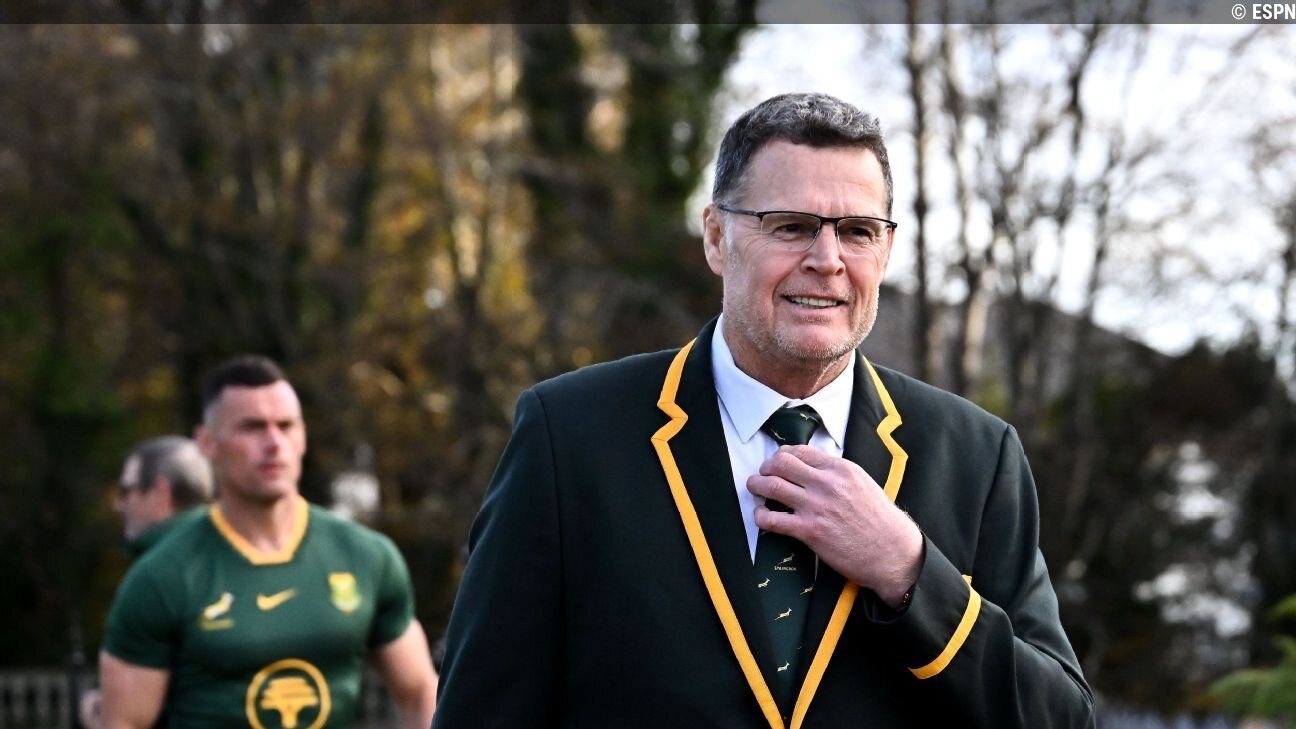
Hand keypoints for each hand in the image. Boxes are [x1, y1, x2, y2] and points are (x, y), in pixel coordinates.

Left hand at [747, 445, 922, 607]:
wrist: (893, 553)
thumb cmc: (881, 521)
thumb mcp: (863, 484)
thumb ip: (837, 474)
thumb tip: (813, 469)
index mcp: (841, 469)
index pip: (800, 451)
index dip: (782, 455)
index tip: (777, 462)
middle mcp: (827, 484)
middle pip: (781, 463)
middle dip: (766, 467)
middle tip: (763, 475)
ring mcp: (817, 507)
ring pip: (772, 486)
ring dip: (756, 486)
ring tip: (755, 490)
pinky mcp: (810, 532)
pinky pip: (772, 520)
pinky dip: (760, 516)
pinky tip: (761, 516)